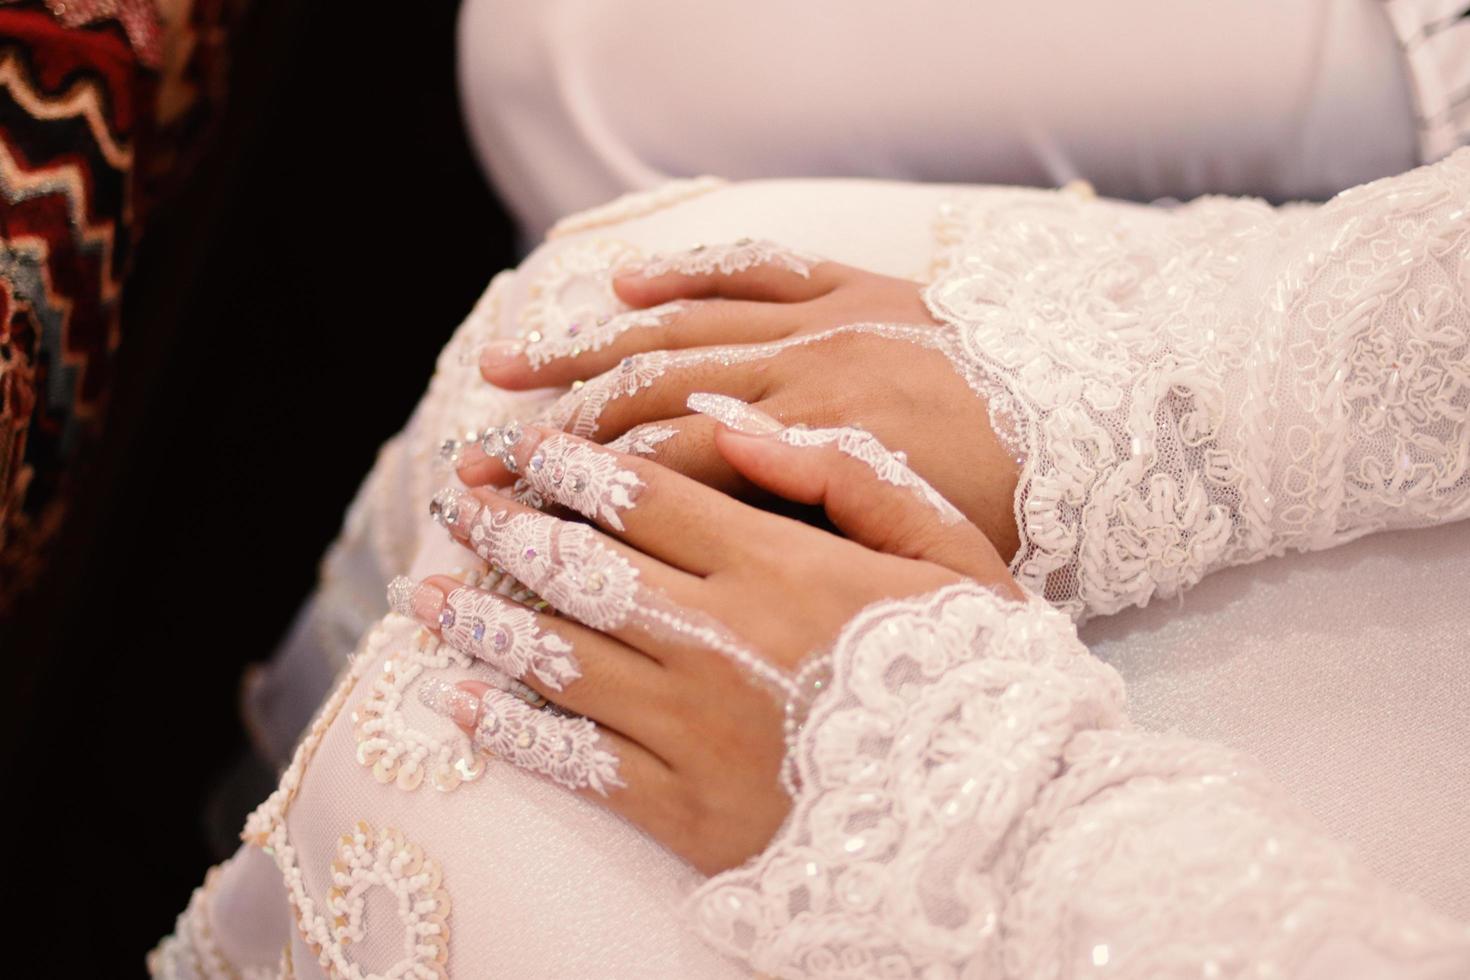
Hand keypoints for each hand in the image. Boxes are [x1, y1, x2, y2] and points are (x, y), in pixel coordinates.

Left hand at [393, 402, 1019, 873]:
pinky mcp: (684, 810)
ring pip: (557, 657)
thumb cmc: (987, 673)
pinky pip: (574, 760)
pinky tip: (462, 701)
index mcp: (778, 565)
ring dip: (483, 619)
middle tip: (457, 503)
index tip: (519, 446)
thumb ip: (845, 478)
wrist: (1009, 826)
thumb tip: (737, 423)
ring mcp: (691, 728)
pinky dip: (509, 727)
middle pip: (581, 566)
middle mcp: (717, 637)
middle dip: (508, 528)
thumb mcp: (948, 553)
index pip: (643, 494)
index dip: (568, 464)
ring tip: (429, 594)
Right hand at [459, 246, 1021, 558]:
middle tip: (476, 465)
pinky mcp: (855, 285)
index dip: (585, 506)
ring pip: (679, 328)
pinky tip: (621, 285)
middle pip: (648, 399)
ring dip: (586, 350)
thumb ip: (824, 543)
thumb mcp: (934, 556)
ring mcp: (825, 322)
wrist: (1116, 408)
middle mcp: (806, 375)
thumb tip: (718, 537)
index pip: (671, 471)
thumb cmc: (1030, 505)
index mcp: (823, 450)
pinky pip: (752, 267)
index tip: (517, 532)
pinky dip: (685, 274)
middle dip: (555, 436)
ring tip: (504, 374)